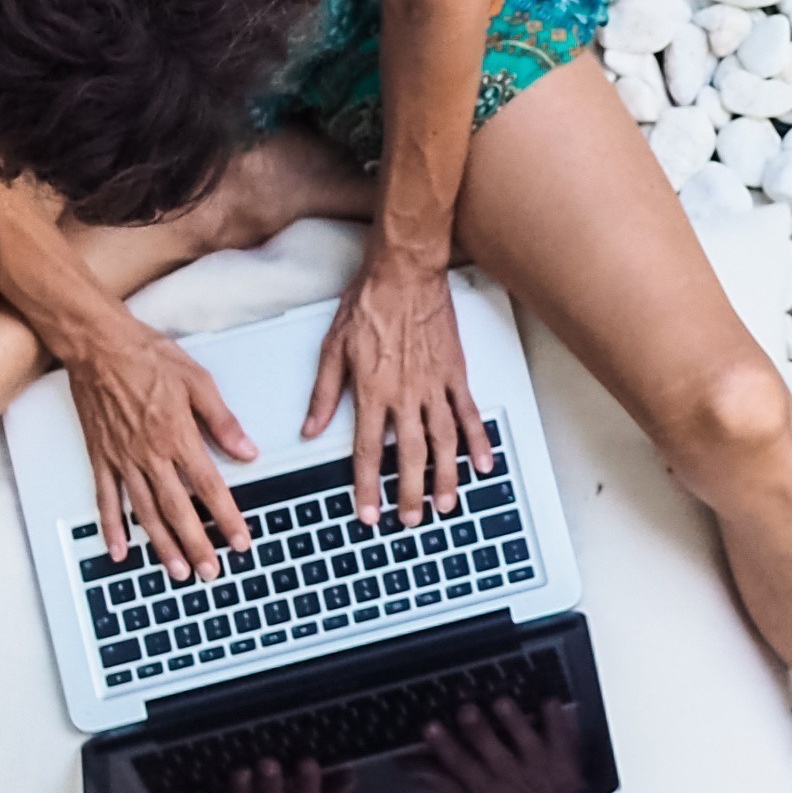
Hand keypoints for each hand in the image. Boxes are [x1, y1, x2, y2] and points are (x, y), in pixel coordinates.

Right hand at [65, 314, 255, 580]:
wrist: (98, 345)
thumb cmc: (147, 356)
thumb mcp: (198, 381)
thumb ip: (223, 421)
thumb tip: (247, 451)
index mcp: (178, 436)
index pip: (210, 487)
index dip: (227, 518)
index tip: (240, 541)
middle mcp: (149, 454)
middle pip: (178, 510)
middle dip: (197, 545)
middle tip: (210, 573)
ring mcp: (122, 459)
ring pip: (144, 512)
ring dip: (162, 545)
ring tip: (176, 571)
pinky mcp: (100, 457)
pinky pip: (106, 499)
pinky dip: (112, 528)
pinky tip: (119, 550)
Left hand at [303, 249, 490, 525]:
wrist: (404, 273)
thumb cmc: (368, 304)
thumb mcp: (333, 348)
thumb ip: (323, 394)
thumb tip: (310, 429)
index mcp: (372, 391)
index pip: (367, 451)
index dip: (367, 487)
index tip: (368, 513)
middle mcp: (405, 394)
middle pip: (409, 455)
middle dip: (409, 493)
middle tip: (410, 519)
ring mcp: (434, 385)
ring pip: (442, 441)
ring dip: (445, 476)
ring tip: (445, 503)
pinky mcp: (455, 373)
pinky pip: (468, 413)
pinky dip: (476, 440)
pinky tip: (481, 463)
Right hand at [423, 697, 584, 792]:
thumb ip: (447, 785)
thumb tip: (416, 767)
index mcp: (487, 791)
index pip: (461, 766)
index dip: (445, 748)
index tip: (430, 728)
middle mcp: (512, 778)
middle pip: (492, 753)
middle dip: (479, 732)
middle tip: (466, 710)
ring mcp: (540, 767)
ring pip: (526, 743)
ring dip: (514, 723)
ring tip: (502, 703)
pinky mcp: (564, 759)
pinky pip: (562, 738)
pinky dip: (556, 721)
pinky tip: (549, 702)